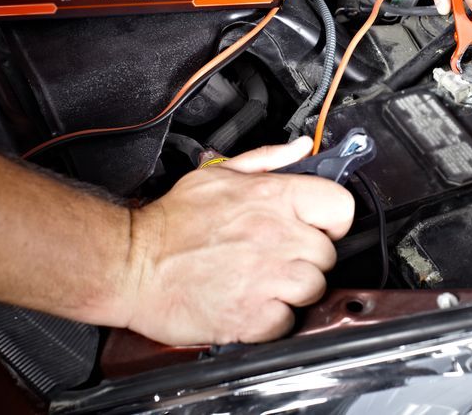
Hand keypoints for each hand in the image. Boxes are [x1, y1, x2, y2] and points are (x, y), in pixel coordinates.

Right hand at [118, 137, 353, 345]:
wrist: (130, 264)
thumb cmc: (171, 222)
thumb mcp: (220, 174)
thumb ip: (268, 159)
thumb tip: (303, 148)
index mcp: (273, 197)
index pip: (341, 207)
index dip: (332, 221)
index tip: (317, 228)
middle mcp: (277, 236)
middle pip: (328, 254)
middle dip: (307, 258)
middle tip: (276, 257)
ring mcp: (268, 277)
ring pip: (314, 288)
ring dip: (293, 290)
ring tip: (262, 281)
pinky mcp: (254, 316)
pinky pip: (288, 322)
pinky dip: (273, 320)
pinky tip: (250, 304)